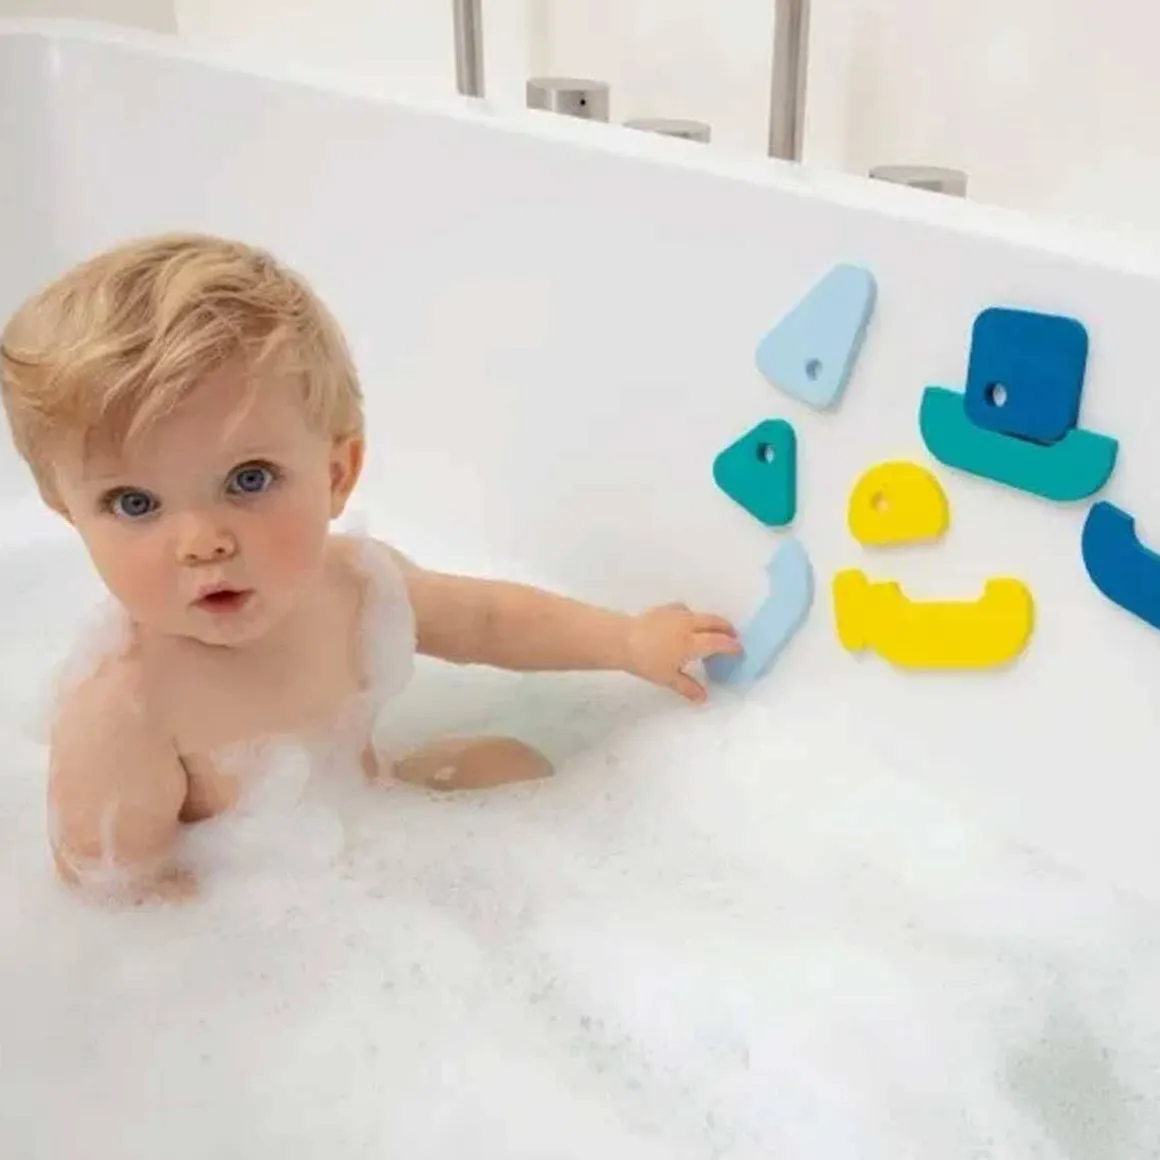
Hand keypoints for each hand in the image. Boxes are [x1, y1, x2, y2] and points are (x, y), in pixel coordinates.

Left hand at [625, 602, 741, 702]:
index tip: (739, 650)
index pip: (719, 642)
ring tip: (711, 630)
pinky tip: (685, 622)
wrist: (622, 639)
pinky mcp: (664, 609)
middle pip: (714, 622)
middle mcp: (689, 625)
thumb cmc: (647, 661)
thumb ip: (687, 687)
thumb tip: (703, 698)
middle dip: (726, 628)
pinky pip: (684, 610)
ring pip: (700, 614)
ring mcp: (676, 614)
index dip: (732, 646)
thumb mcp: (668, 678)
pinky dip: (692, 616)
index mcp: (693, 643)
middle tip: (732, 636)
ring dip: (710, 621)